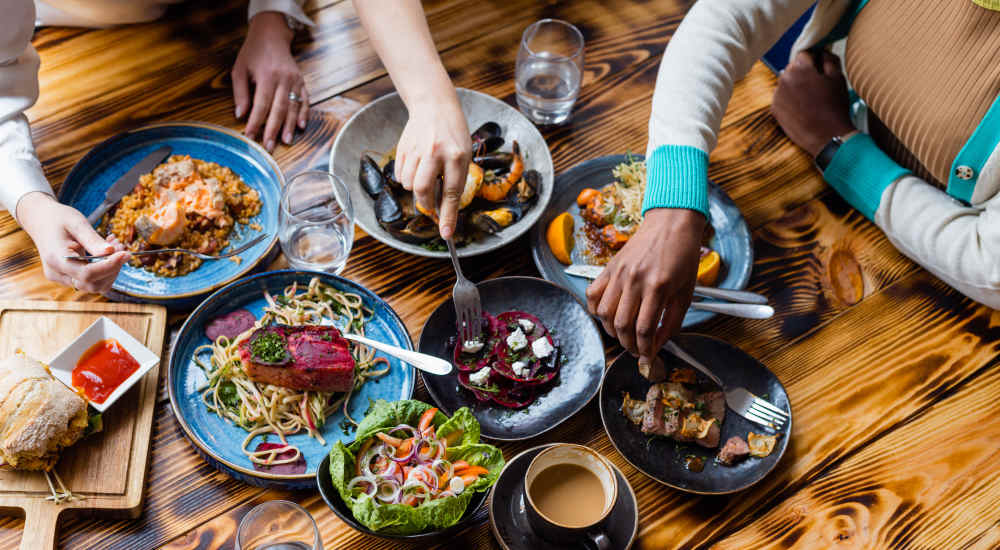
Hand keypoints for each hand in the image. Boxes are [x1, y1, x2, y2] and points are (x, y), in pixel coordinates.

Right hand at [17, 192, 129, 292]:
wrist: (41, 220)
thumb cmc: (58, 218)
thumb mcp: (77, 223)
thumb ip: (93, 239)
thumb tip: (111, 252)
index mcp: (55, 259)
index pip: (87, 274)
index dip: (109, 266)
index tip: (125, 254)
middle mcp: (57, 273)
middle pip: (92, 284)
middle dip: (112, 268)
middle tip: (121, 246)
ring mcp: (62, 278)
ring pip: (94, 285)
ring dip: (111, 269)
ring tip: (115, 246)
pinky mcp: (69, 277)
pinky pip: (91, 280)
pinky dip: (104, 269)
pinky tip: (107, 251)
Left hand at [232, 11, 307, 151]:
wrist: (272, 35)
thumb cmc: (253, 53)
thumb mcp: (239, 69)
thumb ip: (240, 93)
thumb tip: (240, 115)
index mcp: (267, 76)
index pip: (261, 104)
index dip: (256, 122)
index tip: (251, 136)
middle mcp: (283, 79)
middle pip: (279, 109)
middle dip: (273, 129)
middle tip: (269, 146)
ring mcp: (295, 80)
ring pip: (293, 107)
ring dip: (289, 125)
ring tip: (286, 141)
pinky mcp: (301, 81)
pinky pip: (305, 100)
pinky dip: (304, 114)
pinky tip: (301, 126)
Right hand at [394, 95, 470, 239]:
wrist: (434, 106)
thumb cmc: (453, 134)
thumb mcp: (464, 153)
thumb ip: (455, 179)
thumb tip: (444, 209)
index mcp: (458, 155)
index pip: (452, 192)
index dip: (449, 216)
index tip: (446, 234)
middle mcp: (436, 152)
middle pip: (423, 190)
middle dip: (426, 204)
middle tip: (430, 205)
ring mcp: (417, 149)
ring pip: (409, 184)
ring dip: (416, 189)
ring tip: (426, 175)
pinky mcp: (403, 147)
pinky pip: (400, 175)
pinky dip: (407, 178)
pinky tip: (416, 166)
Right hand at [586, 208, 704, 363]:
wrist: (671, 222)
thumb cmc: (683, 255)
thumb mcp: (686, 292)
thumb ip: (672, 321)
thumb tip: (657, 344)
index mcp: (658, 286)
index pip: (644, 329)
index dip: (645, 350)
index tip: (647, 357)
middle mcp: (635, 280)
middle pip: (622, 325)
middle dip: (628, 345)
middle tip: (636, 350)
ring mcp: (619, 273)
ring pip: (604, 313)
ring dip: (612, 331)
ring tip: (623, 334)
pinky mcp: (609, 267)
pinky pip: (593, 294)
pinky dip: (596, 310)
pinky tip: (607, 315)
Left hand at [772, 50, 854, 156]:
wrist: (826, 137)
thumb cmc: (835, 107)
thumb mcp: (838, 78)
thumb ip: (829, 60)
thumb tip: (823, 52)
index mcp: (800, 68)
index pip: (804, 54)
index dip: (814, 59)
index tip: (819, 67)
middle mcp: (784, 79)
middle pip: (793, 68)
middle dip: (803, 72)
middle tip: (817, 85)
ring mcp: (777, 95)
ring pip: (786, 83)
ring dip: (795, 86)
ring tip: (810, 99)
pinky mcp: (774, 109)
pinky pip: (781, 98)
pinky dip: (789, 99)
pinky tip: (802, 108)